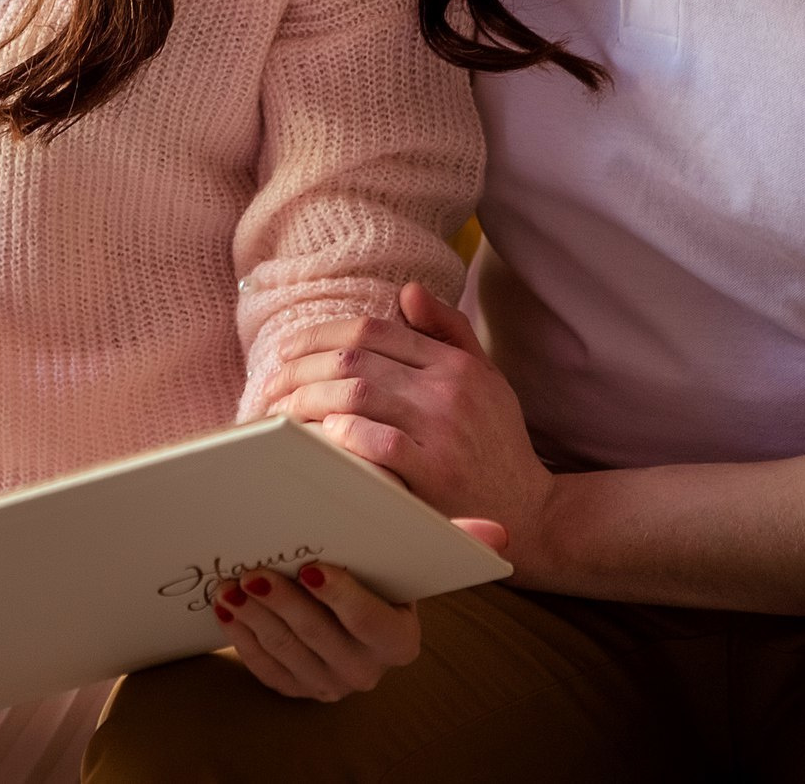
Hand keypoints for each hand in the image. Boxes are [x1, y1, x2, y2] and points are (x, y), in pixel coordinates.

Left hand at [209, 561, 420, 700]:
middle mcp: (368, 670)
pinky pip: (266, 668)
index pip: (368, 620)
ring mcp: (332, 684)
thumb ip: (367, 541)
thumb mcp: (382, 558)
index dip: (339, 595)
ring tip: (229, 588)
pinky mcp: (298, 689)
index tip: (309, 569)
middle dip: (282, 602)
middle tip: (253, 575)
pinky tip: (226, 612)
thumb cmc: (370, 572)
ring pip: (285, 650)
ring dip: (253, 617)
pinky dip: (242, 638)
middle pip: (318, 635)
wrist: (358, 608)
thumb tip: (329, 502)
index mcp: (398, 640)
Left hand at [262, 281, 545, 563]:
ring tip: (278, 414)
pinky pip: (374, 440)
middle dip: (299, 368)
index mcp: (456, 362)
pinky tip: (317, 436)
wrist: (535, 513)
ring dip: (305, 400)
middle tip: (269, 386)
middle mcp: (448, 388)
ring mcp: (441, 430)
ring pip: (355, 393)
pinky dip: (339, 433)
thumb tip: (406, 291)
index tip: (285, 352)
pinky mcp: (434, 472)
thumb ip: (449, 332)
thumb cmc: (498, 445)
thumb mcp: (487, 379)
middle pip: (354, 358)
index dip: (320, 335)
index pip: (373, 330)